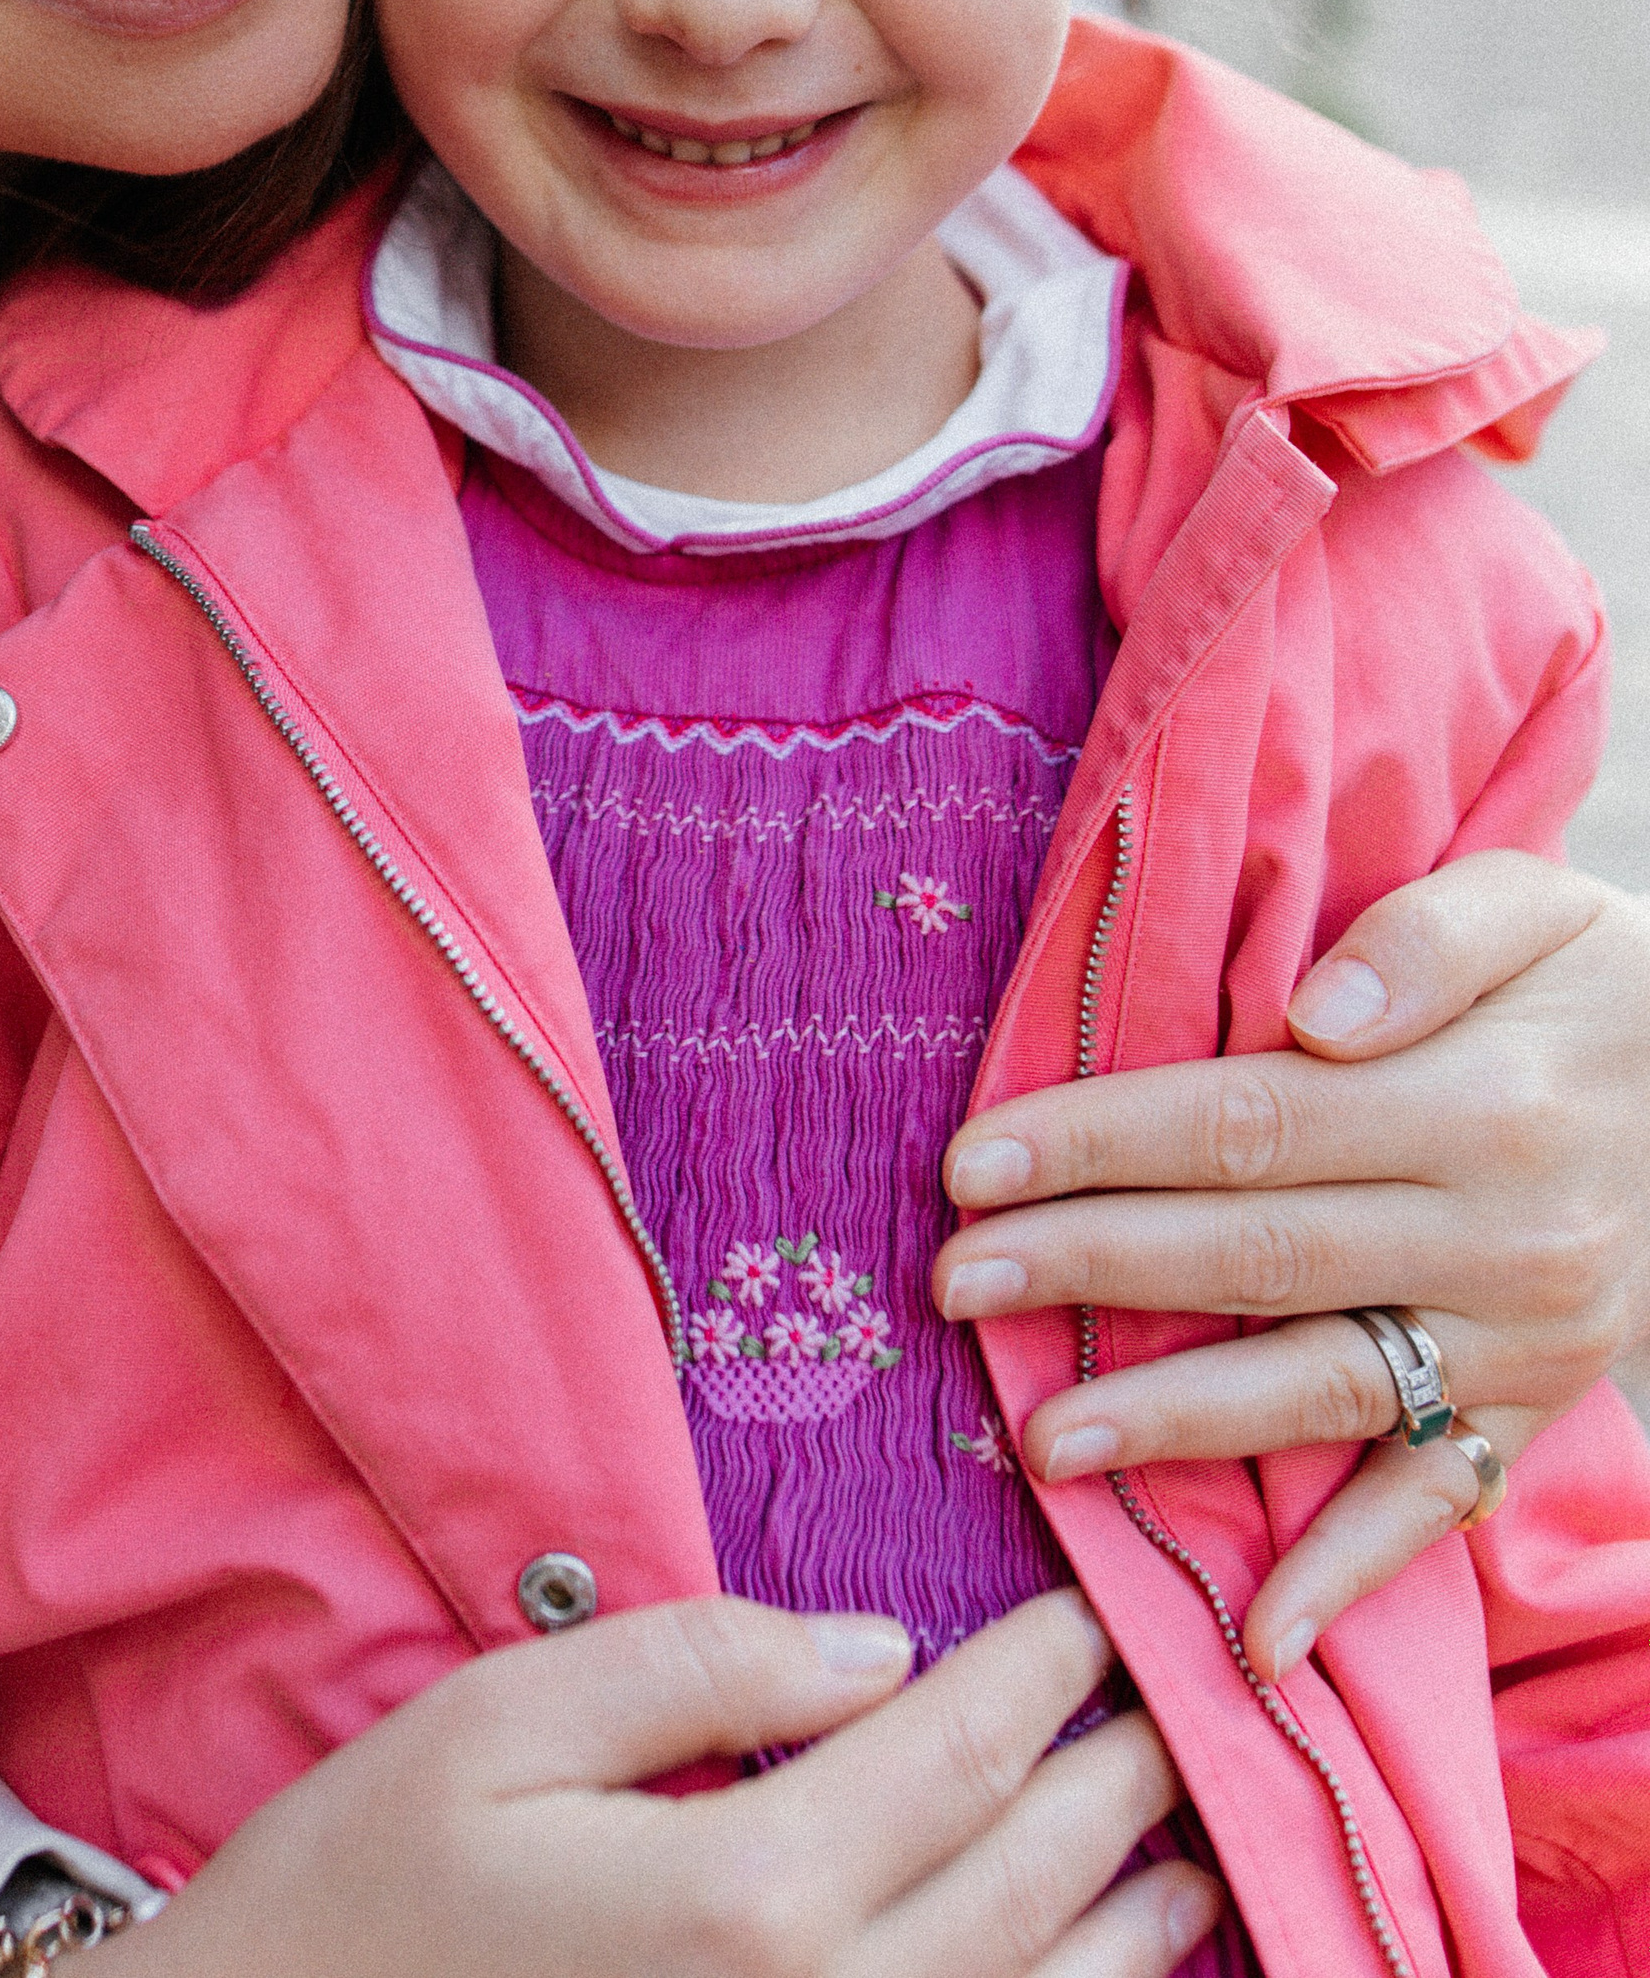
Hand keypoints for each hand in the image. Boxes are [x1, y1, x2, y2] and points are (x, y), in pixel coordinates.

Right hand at [124, 1589, 1219, 1977]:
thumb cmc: (365, 1885)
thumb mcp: (502, 1723)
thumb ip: (700, 1665)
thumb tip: (880, 1650)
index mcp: (746, 1895)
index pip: (951, 1756)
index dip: (1041, 1677)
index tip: (1094, 1614)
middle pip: (1019, 1891)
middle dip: (1108, 1793)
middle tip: (1170, 1715)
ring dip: (1123, 1938)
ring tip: (1181, 1864)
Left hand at [934, 852, 1649, 1679]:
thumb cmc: (1599, 982)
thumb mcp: (1535, 908)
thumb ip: (1423, 938)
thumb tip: (1318, 1010)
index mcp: (1480, 1099)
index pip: (1249, 1123)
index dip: (1103, 1143)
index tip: (976, 1161)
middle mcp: (1503, 1234)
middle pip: (1258, 1253)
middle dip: (1092, 1269)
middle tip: (956, 1280)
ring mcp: (1523, 1338)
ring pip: (1322, 1385)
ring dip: (1178, 1421)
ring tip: (1044, 1440)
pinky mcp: (1538, 1405)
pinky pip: (1437, 1499)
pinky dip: (1349, 1573)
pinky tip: (1257, 1632)